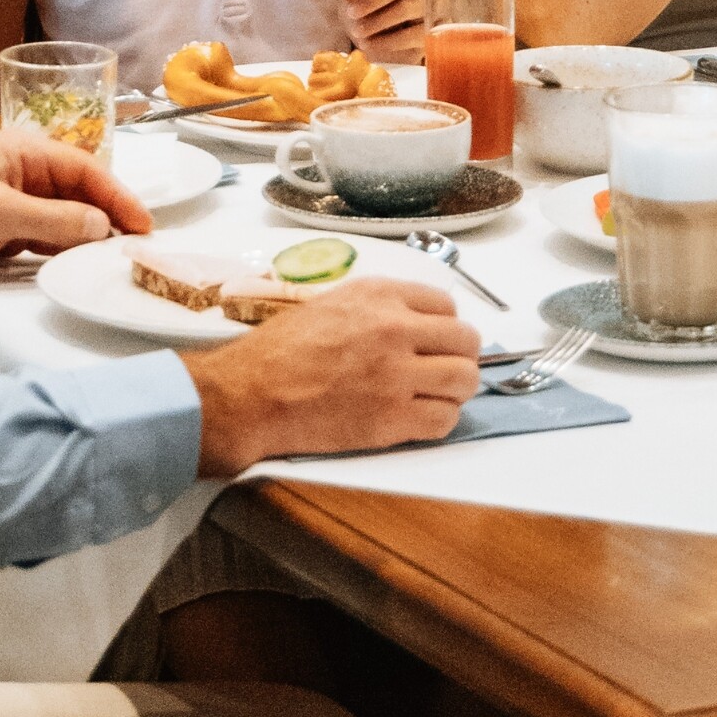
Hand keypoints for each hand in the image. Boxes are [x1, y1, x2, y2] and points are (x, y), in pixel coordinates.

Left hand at [0, 131, 150, 285]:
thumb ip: (54, 219)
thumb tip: (101, 226)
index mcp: (24, 152)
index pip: (86, 170)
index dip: (119, 196)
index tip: (143, 224)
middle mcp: (25, 173)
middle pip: (82, 192)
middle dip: (109, 216)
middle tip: (137, 246)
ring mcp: (16, 202)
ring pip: (68, 216)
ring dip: (90, 235)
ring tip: (115, 257)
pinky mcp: (6, 229)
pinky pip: (49, 235)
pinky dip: (66, 247)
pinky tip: (79, 260)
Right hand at [179, 279, 479, 474]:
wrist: (251, 393)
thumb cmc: (279, 350)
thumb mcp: (330, 304)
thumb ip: (376, 308)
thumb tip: (412, 321)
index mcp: (379, 296)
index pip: (446, 305)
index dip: (444, 326)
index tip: (434, 341)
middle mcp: (395, 328)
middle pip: (466, 341)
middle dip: (459, 356)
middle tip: (443, 370)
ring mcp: (397, 375)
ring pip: (465, 380)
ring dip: (455, 390)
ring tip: (435, 395)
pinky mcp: (393, 418)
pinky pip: (445, 420)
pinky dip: (439, 420)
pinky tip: (418, 417)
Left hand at [327, 0, 424, 63]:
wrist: (379, 36)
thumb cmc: (367, 6)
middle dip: (373, 0)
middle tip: (351, 13)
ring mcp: (428, 5)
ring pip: (406, 9)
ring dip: (377, 22)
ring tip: (357, 32)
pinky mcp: (429, 30)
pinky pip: (412, 34)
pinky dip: (388, 41)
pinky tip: (370, 44)